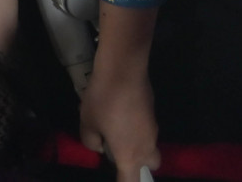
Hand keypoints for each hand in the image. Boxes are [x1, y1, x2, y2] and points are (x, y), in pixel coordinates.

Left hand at [79, 67, 160, 181]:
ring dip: (136, 143)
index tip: (118, 179)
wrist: (123, 71)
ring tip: (113, 126)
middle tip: (117, 150)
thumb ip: (91, 141)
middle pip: (149, 165)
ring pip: (149, 146)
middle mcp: (146, 146)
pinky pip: (146, 129)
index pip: (131, 181)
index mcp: (129, 155)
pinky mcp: (152, 113)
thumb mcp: (87, 123)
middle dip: (137, 163)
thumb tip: (98, 146)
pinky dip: (136, 127)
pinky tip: (119, 111)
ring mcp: (153, 129)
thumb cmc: (103, 101)